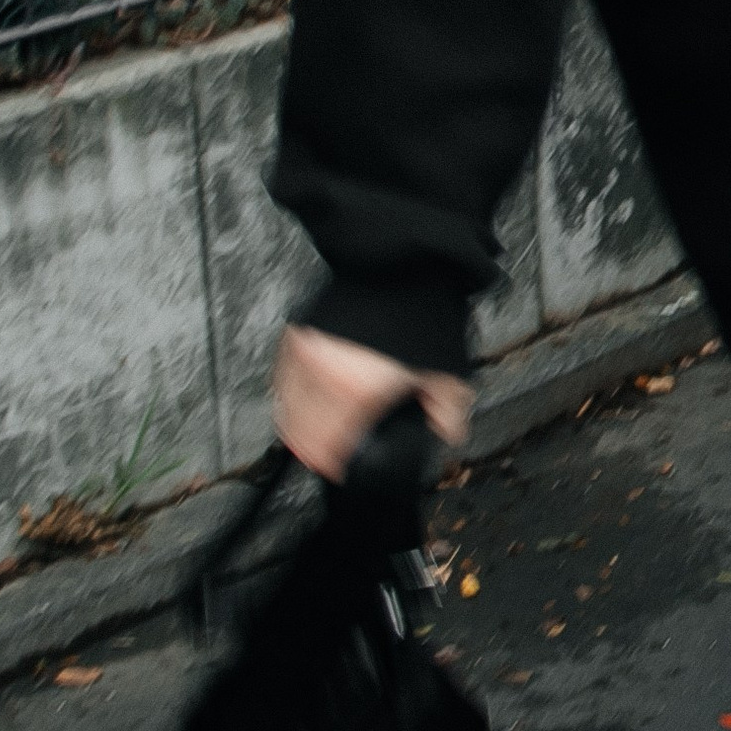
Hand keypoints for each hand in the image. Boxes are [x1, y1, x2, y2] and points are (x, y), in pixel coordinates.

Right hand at [272, 323, 472, 483]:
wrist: (405, 261)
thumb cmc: (422, 313)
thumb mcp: (445, 370)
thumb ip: (447, 409)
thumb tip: (448, 432)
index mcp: (351, 391)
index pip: (321, 446)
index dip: (328, 465)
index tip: (338, 469)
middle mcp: (318, 372)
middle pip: (294, 428)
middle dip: (309, 445)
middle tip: (327, 453)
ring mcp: (304, 349)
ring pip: (283, 401)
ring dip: (295, 420)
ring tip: (315, 428)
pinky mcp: (300, 329)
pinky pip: (282, 372)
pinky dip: (290, 390)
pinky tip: (308, 394)